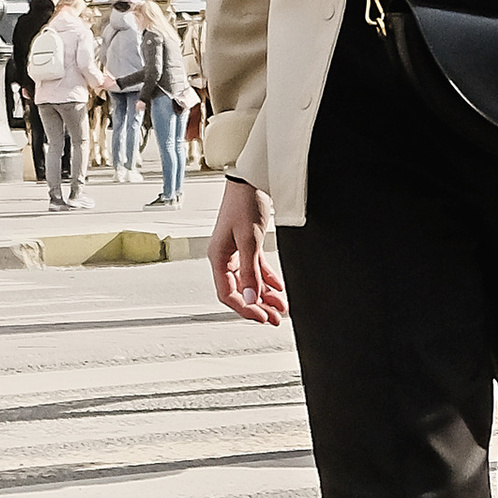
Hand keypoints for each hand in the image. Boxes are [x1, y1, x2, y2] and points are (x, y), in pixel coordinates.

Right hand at [207, 179, 285, 327]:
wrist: (250, 178)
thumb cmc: (244, 203)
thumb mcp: (249, 240)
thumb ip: (250, 272)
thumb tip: (250, 299)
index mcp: (217, 257)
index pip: (228, 294)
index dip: (245, 308)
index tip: (263, 318)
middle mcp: (224, 257)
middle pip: (240, 290)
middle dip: (258, 306)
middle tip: (275, 319)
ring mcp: (235, 251)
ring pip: (249, 281)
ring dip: (265, 295)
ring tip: (280, 307)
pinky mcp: (246, 245)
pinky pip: (255, 269)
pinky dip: (267, 279)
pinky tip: (278, 288)